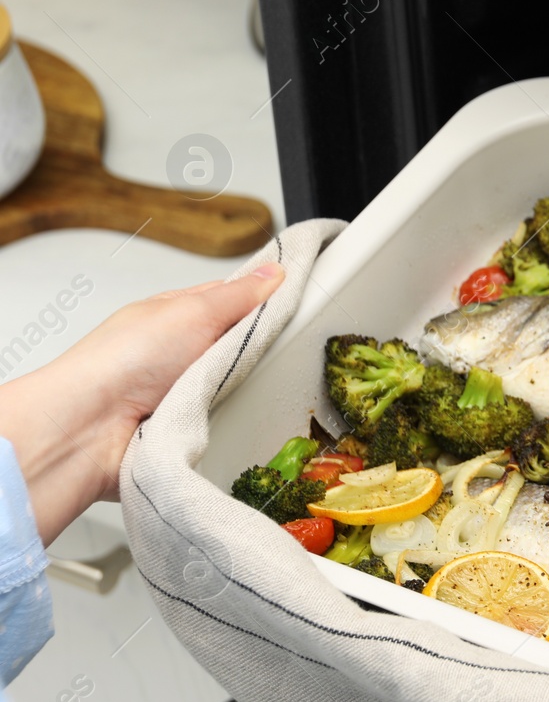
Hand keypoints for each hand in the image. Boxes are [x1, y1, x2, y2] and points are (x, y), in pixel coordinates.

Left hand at [0, 263, 284, 543]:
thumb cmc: (119, 362)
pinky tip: (240, 416)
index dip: (268, 299)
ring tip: (253, 386)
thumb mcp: (190, 311)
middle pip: (243, 346)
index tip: (304, 298)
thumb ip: (237, 294)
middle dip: (262, 350)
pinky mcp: (189, 428)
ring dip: (247, 388)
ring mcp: (184, 392)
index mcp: (176, 316)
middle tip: (283, 349)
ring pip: (240, 385)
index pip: (235, 299)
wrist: (89, 430)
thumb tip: (271, 271)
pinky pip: (230, 420)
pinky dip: (235, 419)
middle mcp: (180, 353)